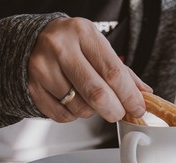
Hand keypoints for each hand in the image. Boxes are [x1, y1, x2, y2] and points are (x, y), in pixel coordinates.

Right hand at [27, 17, 150, 122]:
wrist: (32, 42)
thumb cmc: (71, 45)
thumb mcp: (98, 48)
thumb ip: (123, 72)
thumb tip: (144, 94)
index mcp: (83, 33)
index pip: (113, 72)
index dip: (129, 96)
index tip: (138, 108)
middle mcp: (60, 47)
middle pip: (97, 93)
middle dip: (114, 110)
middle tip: (118, 112)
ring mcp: (42, 68)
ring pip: (80, 108)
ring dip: (92, 111)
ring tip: (88, 98)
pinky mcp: (32, 87)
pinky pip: (62, 116)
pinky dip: (73, 115)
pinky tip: (72, 101)